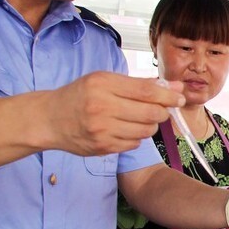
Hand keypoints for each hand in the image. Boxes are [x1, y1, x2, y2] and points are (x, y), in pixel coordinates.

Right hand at [48, 72, 181, 155]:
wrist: (49, 118)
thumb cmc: (80, 95)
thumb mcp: (105, 81)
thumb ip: (139, 84)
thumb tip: (174, 87)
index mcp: (103, 85)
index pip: (147, 92)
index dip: (168, 96)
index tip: (179, 97)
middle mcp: (101, 107)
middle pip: (150, 113)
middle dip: (162, 112)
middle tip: (161, 110)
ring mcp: (101, 130)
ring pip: (145, 131)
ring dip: (149, 125)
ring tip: (139, 119)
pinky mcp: (102, 148)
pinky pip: (134, 144)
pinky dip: (136, 137)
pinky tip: (124, 129)